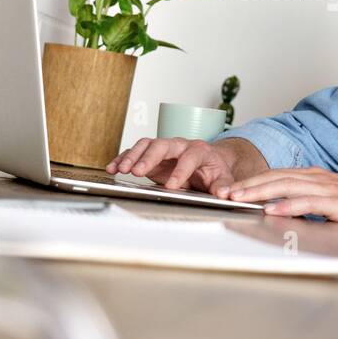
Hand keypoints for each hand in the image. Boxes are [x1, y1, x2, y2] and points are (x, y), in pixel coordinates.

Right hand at [106, 138, 235, 194]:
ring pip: (146, 145)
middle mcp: (179, 145)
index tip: (172, 186)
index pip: (189, 157)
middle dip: (149, 158)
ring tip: (121, 170)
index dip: (180, 171)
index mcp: (199, 150)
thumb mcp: (223, 178)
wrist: (208, 161)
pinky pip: (135, 152)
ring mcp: (164, 148)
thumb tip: (224, 193)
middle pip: (162, 145)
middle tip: (137, 172)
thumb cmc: (214, 169)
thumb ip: (224, 186)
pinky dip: (123, 159)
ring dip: (132, 156)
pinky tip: (113, 168)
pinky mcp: (151, 154)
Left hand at [226, 167, 337, 249]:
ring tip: (241, 198)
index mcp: (318, 178)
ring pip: (290, 186)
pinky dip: (290, 205)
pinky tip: (274, 210)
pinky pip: (312, 203)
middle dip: (250, 184)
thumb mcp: (332, 208)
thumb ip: (310, 207)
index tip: (231, 190)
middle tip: (225, 192)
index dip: (254, 182)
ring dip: (263, 191)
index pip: (279, 176)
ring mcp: (333, 189)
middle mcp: (323, 178)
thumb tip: (284, 214)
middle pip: (279, 177)